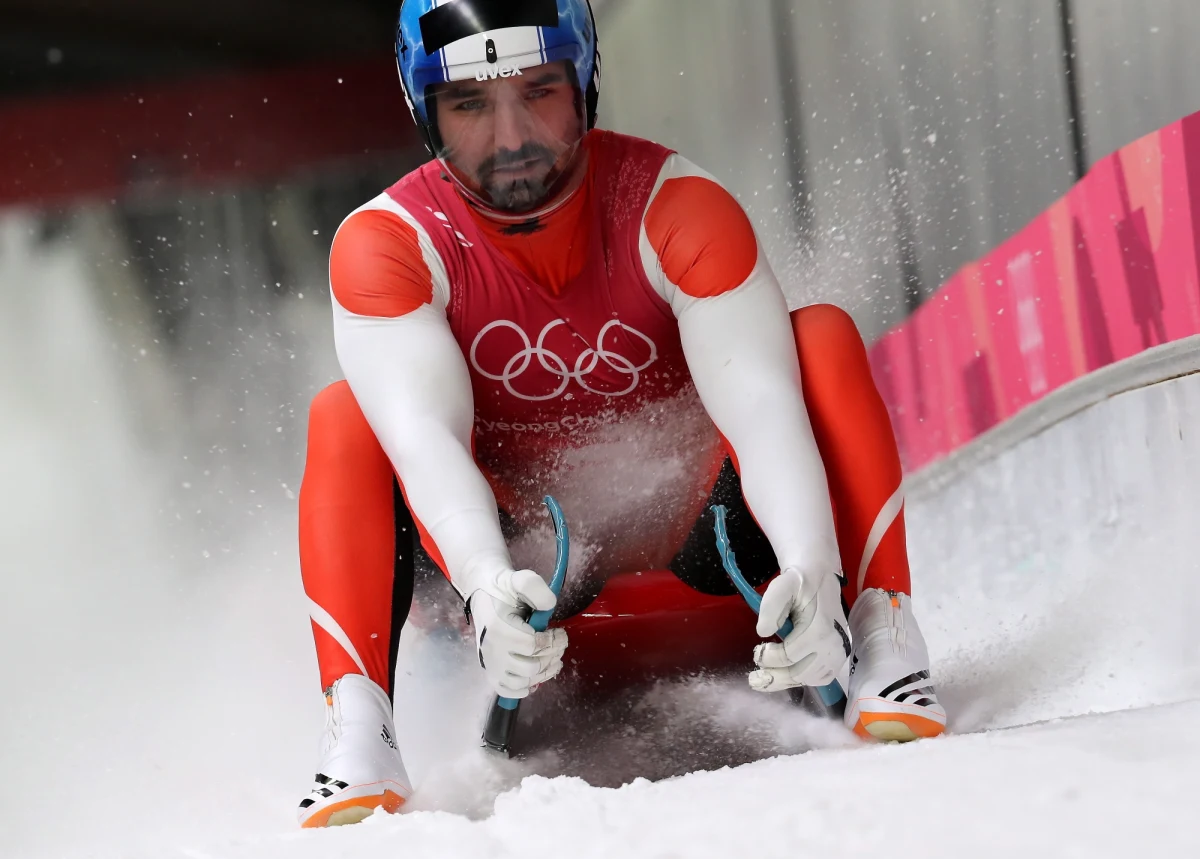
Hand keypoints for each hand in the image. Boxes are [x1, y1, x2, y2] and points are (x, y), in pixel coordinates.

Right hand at [467, 569, 567, 698]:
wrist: (482, 592)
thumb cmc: (503, 588)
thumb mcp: (520, 579)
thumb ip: (536, 588)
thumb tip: (549, 606)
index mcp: (499, 629)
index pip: (534, 646)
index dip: (554, 641)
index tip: (560, 632)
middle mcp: (492, 650)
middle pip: (531, 667)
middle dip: (552, 656)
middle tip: (559, 645)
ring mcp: (489, 663)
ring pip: (522, 682)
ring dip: (543, 674)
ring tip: (554, 662)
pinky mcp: (489, 670)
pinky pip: (506, 690)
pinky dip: (523, 689)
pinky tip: (535, 677)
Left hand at [749, 567, 850, 691]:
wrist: (821, 580)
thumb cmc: (799, 584)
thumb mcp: (782, 586)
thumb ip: (771, 606)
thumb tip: (763, 632)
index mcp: (820, 630)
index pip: (788, 656)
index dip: (768, 658)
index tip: (757, 651)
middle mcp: (832, 646)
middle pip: (799, 673)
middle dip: (774, 677)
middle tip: (754, 678)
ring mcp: (838, 654)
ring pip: (808, 679)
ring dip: (786, 681)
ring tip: (766, 679)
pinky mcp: (839, 658)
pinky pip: (819, 679)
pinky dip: (802, 679)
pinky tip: (786, 674)